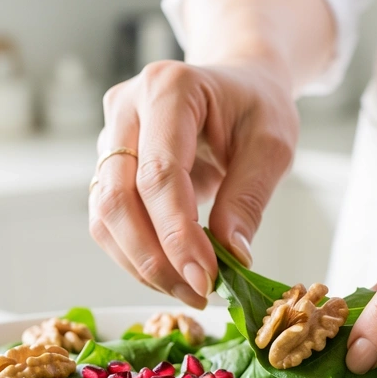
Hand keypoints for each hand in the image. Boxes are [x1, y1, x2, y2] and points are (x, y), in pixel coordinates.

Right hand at [89, 59, 298, 307]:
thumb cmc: (256, 107)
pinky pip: (108, 221)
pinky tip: (171, 273)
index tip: (205, 279)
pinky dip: (136, 256)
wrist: (237, 83)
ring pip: (104, 216)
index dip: (177, 233)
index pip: (159, 172)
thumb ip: (248, 197)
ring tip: (187, 290)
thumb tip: (232, 256)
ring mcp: (108, 136)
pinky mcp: (106, 165)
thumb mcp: (272, 145)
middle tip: (196, 294)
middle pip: (118, 197)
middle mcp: (125, 107)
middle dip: (154, 258)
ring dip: (141, 264)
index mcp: (168, 87)